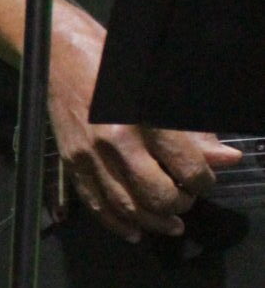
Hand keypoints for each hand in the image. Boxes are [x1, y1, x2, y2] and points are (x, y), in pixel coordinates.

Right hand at [48, 10, 239, 241]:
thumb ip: (194, 132)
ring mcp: (88, 155)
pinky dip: (116, 223)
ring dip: (153, 221)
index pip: (186, 166)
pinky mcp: (70, 163)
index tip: (205, 180)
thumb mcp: (161, 90)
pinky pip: (95, 204)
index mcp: (143, 117)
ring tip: (170, 225)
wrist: (62, 56)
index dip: (203, 181)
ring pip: (126, 206)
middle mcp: (114, 140)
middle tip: (187, 200)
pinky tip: (134, 231)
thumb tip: (226, 159)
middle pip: (156, 194)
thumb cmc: (115, 65)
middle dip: (179, 204)